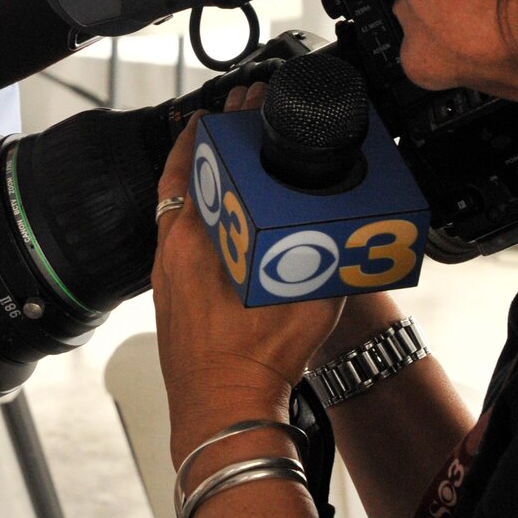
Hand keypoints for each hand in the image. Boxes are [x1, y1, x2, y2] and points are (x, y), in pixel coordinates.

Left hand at [150, 83, 344, 458]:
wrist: (223, 414)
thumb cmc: (256, 363)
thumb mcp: (308, 294)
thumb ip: (326, 251)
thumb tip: (351, 224)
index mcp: (196, 237)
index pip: (197, 159)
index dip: (215, 126)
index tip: (233, 103)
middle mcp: (172, 248)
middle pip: (184, 175)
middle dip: (210, 142)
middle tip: (234, 116)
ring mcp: (166, 272)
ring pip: (178, 206)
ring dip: (202, 176)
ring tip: (230, 156)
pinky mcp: (170, 294)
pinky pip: (180, 236)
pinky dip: (200, 213)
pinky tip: (226, 215)